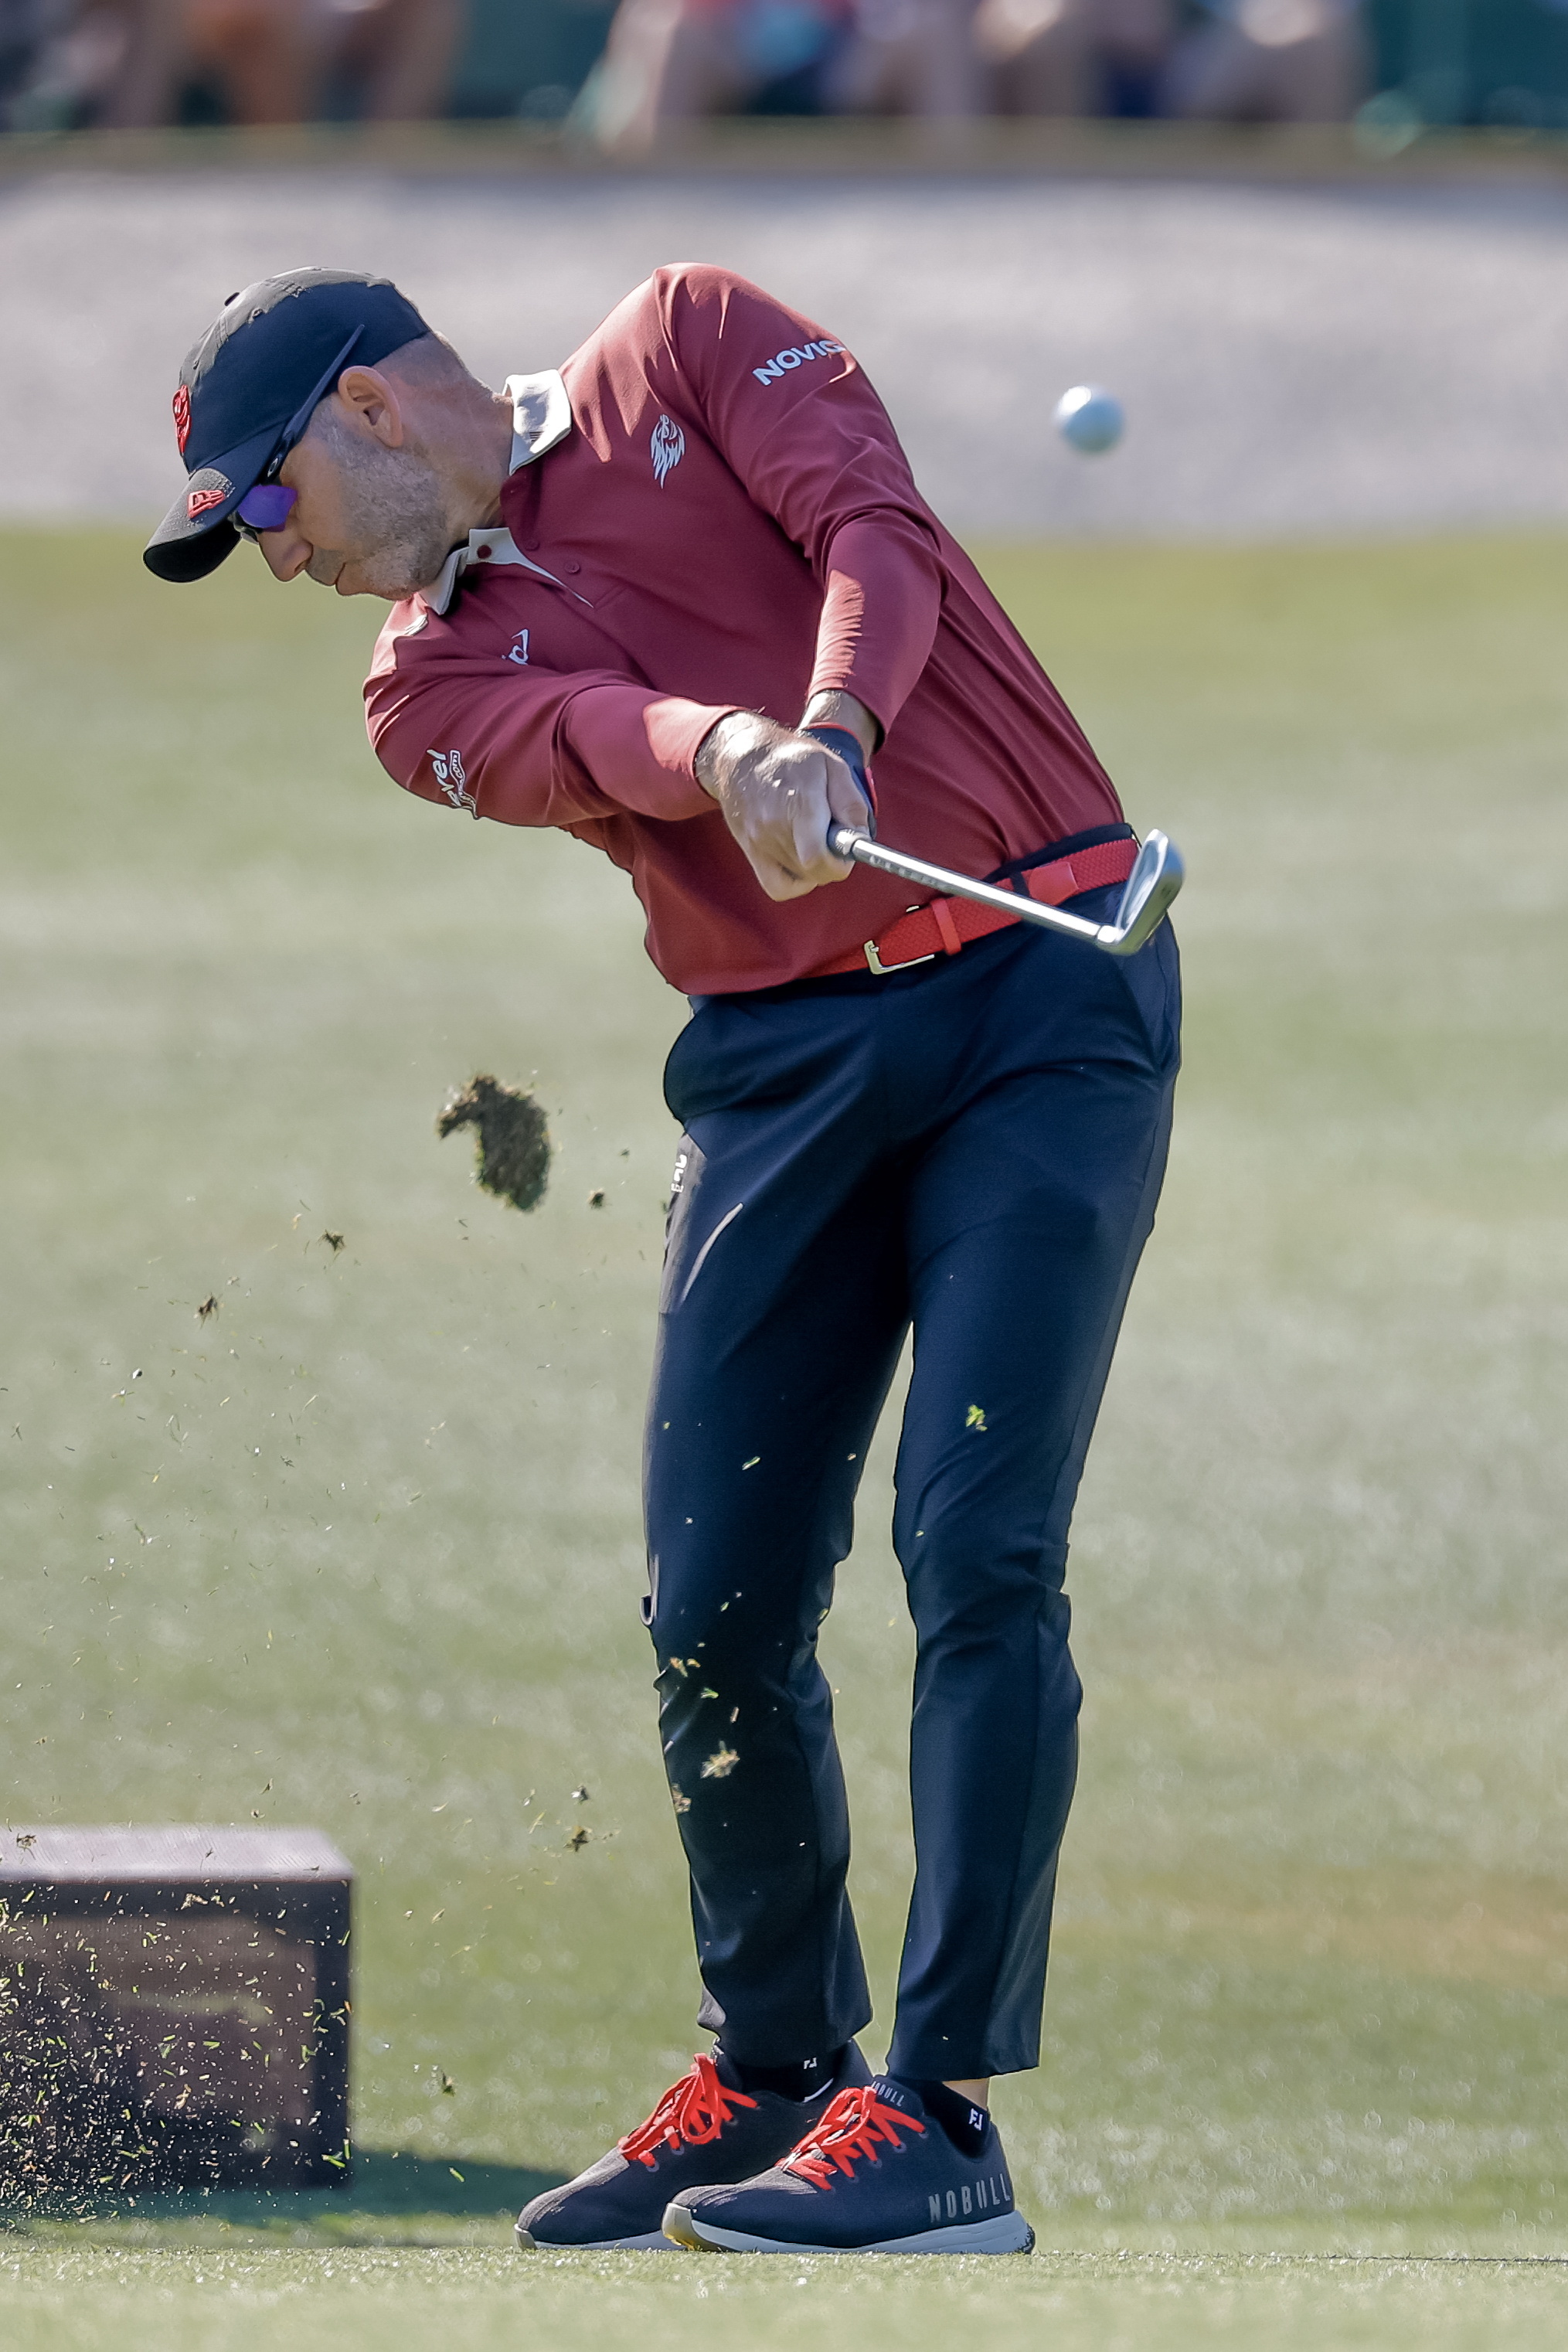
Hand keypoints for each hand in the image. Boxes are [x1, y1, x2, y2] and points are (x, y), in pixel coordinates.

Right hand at [696, 709, 872, 900]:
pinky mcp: (750, 852)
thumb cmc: (792, 759)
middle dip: (832, 863)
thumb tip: (860, 840)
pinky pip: (777, 887)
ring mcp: (759, 842)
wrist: (741, 758)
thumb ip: (851, 804)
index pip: (817, 856)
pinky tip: (801, 861)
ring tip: (813, 840)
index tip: (846, 850)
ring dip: (815, 868)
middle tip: (833, 841)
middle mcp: (774, 826)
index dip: (840, 862)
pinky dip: (795, 883)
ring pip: (800, 879)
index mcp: (799, 802)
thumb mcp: (832, 766)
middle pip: (814, 871)